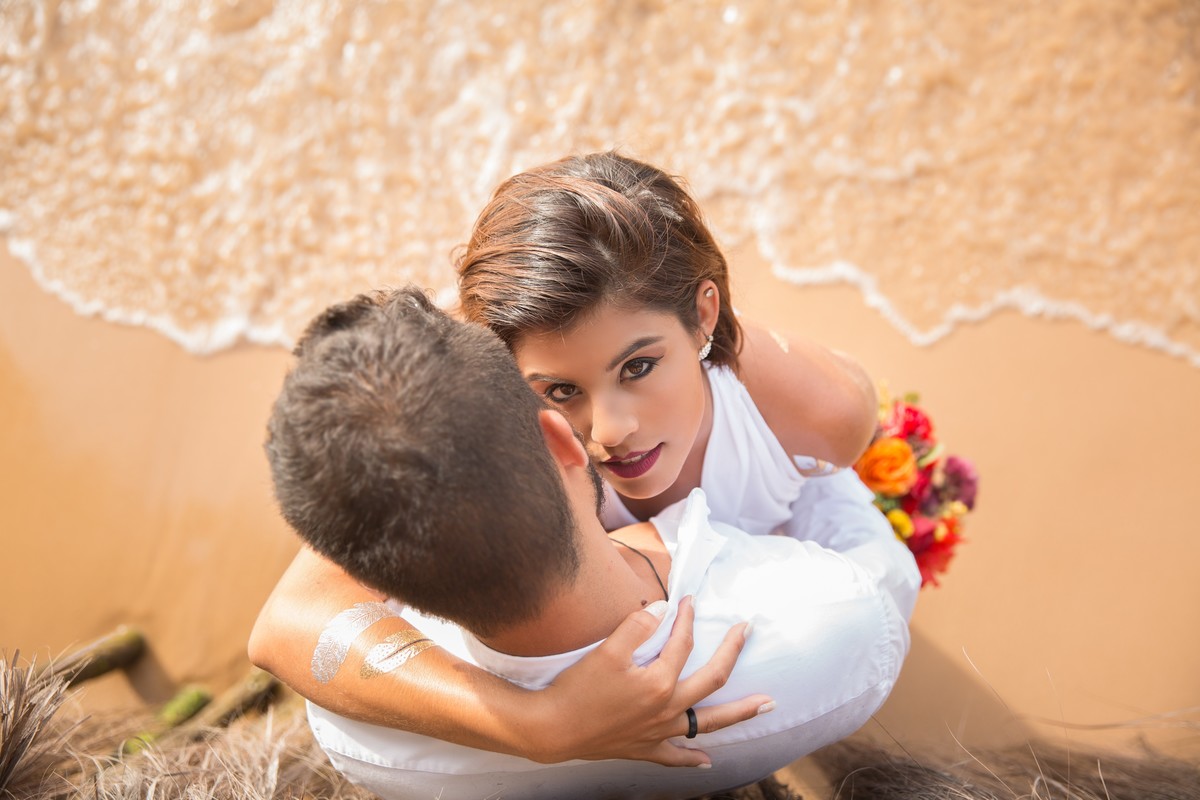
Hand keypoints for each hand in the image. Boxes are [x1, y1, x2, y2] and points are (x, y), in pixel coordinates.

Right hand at [530, 596, 770, 766]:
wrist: (553, 729)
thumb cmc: (578, 689)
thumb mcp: (606, 651)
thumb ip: (637, 627)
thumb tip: (663, 610)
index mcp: (659, 682)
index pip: (683, 643)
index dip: (688, 618)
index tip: (689, 600)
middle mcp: (667, 709)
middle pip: (712, 680)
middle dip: (733, 653)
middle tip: (748, 632)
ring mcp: (658, 732)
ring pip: (708, 723)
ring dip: (740, 713)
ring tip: (766, 705)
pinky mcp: (644, 748)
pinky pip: (675, 757)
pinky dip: (693, 760)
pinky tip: (708, 762)